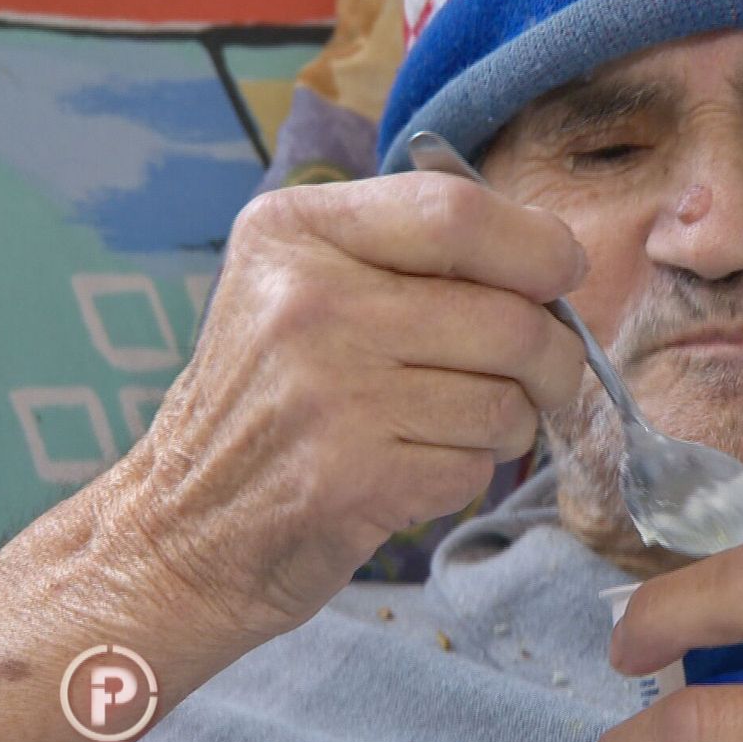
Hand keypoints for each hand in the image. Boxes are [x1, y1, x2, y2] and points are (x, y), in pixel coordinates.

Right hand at [109, 172, 586, 643]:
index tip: (563, 271)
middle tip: (546, 372)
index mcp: (295, 232)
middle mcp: (305, 303)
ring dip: (509, 421)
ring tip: (453, 424)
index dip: (537, 244)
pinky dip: (467, 472)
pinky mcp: (351, 478)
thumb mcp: (302, 284)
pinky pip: (476, 465)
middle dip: (555, 354)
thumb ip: (412, 252)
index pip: (456, 212)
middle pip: (508, 316)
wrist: (180, 529)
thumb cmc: (271, 398)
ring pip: (506, 399)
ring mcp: (327, 394)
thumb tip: (556, 255)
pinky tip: (414, 467)